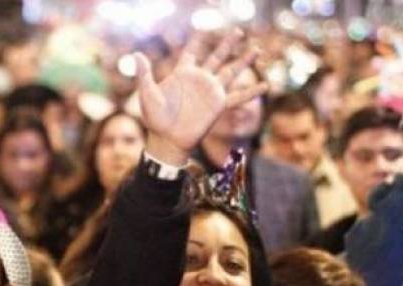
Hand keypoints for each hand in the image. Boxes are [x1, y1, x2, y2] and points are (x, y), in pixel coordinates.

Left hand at [136, 31, 268, 164]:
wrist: (167, 140)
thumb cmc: (154, 119)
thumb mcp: (147, 94)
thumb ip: (144, 74)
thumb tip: (136, 55)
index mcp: (183, 74)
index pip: (192, 52)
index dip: (197, 41)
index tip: (204, 29)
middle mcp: (200, 80)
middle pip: (216, 57)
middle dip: (227, 44)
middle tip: (238, 31)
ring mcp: (211, 92)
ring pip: (231, 72)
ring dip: (244, 61)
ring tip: (256, 49)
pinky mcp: (219, 106)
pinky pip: (239, 96)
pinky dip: (252, 91)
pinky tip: (266, 85)